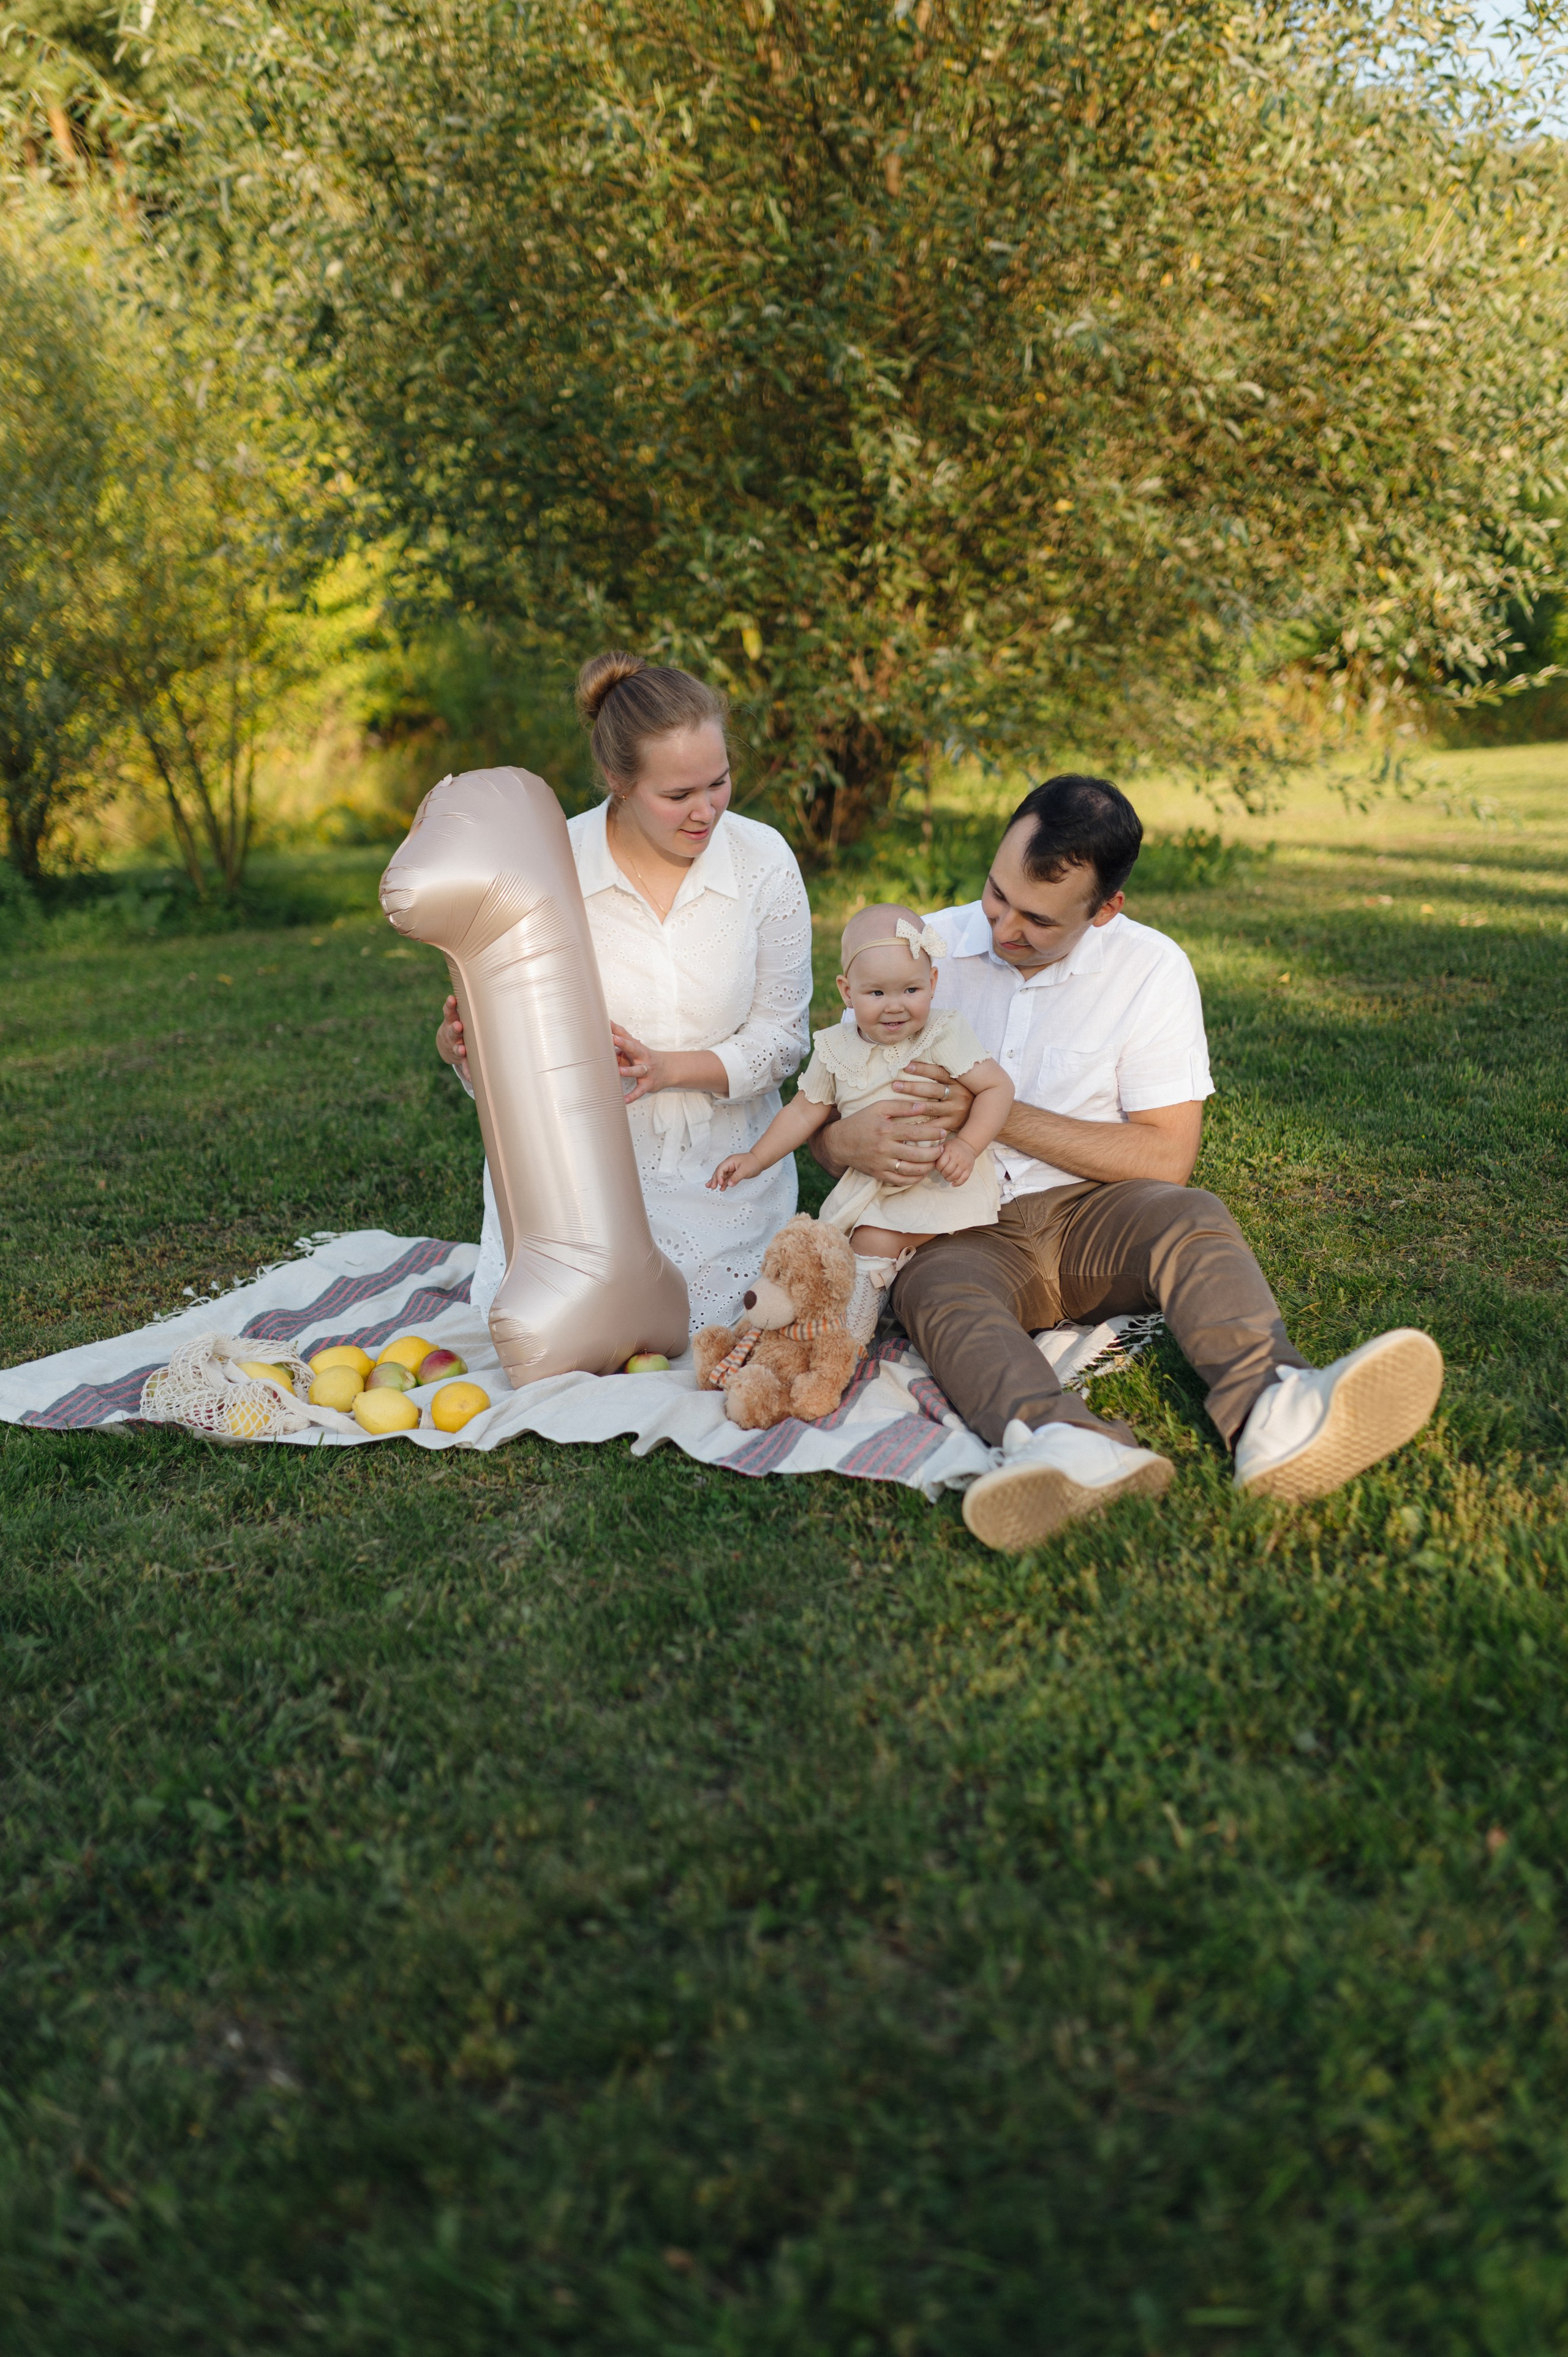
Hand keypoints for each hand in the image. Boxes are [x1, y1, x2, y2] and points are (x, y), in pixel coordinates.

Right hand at [436, 994, 469, 1083]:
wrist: (447, 1045)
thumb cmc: (461, 1022)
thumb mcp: (461, 1011)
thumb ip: (467, 1000)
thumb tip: (483, 974)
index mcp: (452, 1019)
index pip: (449, 1011)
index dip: (450, 1005)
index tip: (452, 999)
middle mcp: (451, 1033)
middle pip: (451, 1030)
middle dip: (454, 1028)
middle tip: (458, 1026)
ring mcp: (454, 1046)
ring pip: (456, 1047)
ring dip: (459, 1049)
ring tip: (463, 1049)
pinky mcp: (460, 1059)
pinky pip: (464, 1065)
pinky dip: (467, 1070)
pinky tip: (471, 1075)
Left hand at [612, 1023, 671, 1103]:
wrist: (668, 1069)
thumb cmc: (645, 1058)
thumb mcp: (634, 1050)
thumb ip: (618, 1049)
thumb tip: (601, 1048)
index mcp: (636, 1047)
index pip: (625, 1036)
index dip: (616, 1030)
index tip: (607, 1023)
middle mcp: (642, 1057)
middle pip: (633, 1048)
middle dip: (624, 1043)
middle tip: (614, 1039)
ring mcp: (646, 1070)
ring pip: (638, 1070)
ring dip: (629, 1070)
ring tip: (619, 1071)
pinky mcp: (647, 1084)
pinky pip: (639, 1090)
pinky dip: (633, 1096)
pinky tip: (624, 1100)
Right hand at [709, 1151, 760, 1190]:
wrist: (759, 1161)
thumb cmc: (753, 1162)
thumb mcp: (745, 1170)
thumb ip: (736, 1177)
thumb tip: (729, 1184)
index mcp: (730, 1161)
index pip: (721, 1169)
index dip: (719, 1176)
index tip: (719, 1183)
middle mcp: (729, 1165)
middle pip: (719, 1172)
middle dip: (714, 1179)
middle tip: (712, 1187)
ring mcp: (731, 1169)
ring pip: (721, 1176)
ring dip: (717, 1182)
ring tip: (711, 1187)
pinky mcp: (734, 1173)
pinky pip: (727, 1179)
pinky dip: (724, 1183)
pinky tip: (721, 1188)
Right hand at [818, 1095, 945, 1186]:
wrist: (839, 1143)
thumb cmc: (860, 1121)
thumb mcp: (878, 1108)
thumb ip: (901, 1106)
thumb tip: (923, 1105)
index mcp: (885, 1130)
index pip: (915, 1133)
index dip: (933, 1134)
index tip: (944, 1132)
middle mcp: (884, 1149)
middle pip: (916, 1155)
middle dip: (934, 1153)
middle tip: (943, 1149)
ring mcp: (881, 1164)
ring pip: (910, 1171)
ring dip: (927, 1167)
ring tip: (935, 1161)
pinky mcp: (878, 1175)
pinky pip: (900, 1181)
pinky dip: (914, 1179)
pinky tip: (922, 1173)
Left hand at [890, 1060, 972, 1133]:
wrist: (986, 1112)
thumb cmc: (965, 1092)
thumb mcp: (960, 1080)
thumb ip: (945, 1072)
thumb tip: (924, 1055)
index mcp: (958, 1081)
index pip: (938, 1073)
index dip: (922, 1069)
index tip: (906, 1066)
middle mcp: (958, 1095)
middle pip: (933, 1090)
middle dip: (913, 1087)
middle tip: (895, 1085)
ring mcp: (956, 1111)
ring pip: (932, 1108)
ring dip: (913, 1106)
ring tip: (897, 1105)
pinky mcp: (953, 1124)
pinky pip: (934, 1126)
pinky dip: (920, 1126)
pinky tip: (906, 1125)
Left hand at [936, 1135, 975, 1185]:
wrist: (967, 1145)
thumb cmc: (952, 1147)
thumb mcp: (943, 1146)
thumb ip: (936, 1153)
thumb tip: (927, 1163)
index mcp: (949, 1151)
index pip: (940, 1164)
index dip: (937, 1168)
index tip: (938, 1167)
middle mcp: (957, 1157)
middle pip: (947, 1171)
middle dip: (943, 1174)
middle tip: (942, 1172)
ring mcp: (964, 1163)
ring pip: (955, 1176)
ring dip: (948, 1179)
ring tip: (947, 1176)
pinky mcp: (969, 1168)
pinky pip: (963, 1179)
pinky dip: (957, 1183)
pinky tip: (953, 1184)